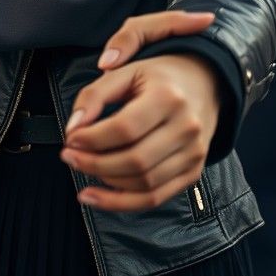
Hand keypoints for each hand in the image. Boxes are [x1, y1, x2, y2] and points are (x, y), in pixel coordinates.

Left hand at [60, 11, 219, 212]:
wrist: (206, 83)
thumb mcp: (127, 72)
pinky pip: (155, 198)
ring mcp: (193, 153)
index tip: (70, 138)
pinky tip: (96, 196)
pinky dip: (122, 203)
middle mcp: (186, 127)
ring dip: (105, 183)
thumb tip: (73, 128)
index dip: (92, 138)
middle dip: (93, 164)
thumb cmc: (160, 77)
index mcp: (168, 97)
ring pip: (143, 183)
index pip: (124, 128)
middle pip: (134, 160)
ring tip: (82, 167)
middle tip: (69, 156)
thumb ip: (95, 95)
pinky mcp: (193, 172)